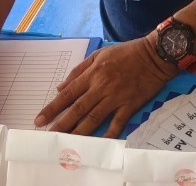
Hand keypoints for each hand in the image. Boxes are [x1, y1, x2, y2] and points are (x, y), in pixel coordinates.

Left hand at [36, 36, 176, 136]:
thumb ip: (79, 70)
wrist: (155, 54)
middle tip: (48, 136)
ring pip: (94, 117)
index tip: (40, 119)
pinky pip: (117, 122)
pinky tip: (99, 143)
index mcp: (93, 74)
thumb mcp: (100, 54)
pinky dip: (109, 134)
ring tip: (67, 142)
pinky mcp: (130, 104)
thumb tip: (61, 86)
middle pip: (78, 108)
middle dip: (61, 123)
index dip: (53, 107)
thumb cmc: (126, 52)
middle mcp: (102, 87)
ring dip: (79, 131)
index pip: (68, 93)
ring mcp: (116, 97)